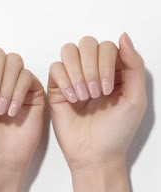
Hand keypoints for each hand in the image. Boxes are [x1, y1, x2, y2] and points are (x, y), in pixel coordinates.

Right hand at [48, 33, 146, 170]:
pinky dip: (64, 81)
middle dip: (90, 67)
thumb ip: (134, 66)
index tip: (108, 89)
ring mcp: (74, 78)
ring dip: (76, 73)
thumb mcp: (136, 100)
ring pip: (68, 51)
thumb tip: (123, 37)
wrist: (94, 155)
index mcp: (114, 71)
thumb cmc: (116, 132)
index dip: (106, 62)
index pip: (107, 46)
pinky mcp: (57, 88)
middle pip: (87, 44)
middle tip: (96, 93)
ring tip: (83, 96)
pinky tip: (72, 100)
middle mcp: (93, 71)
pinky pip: (54, 68)